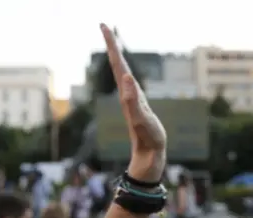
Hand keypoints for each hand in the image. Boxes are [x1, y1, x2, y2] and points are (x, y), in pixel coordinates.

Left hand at [100, 24, 165, 180]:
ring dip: (117, 57)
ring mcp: (132, 100)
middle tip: (105, 27)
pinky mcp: (138, 106)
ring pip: (122, 73)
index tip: (104, 26)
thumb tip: (127, 77)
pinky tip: (128, 73)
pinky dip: (127, 72)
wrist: (148, 156)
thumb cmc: (148, 139)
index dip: (112, 45)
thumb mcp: (141, 119)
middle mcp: (127, 94)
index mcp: (127, 93)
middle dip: (112, 46)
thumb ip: (133, 100)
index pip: (118, 64)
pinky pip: (131, 83)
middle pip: (118, 65)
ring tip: (114, 44)